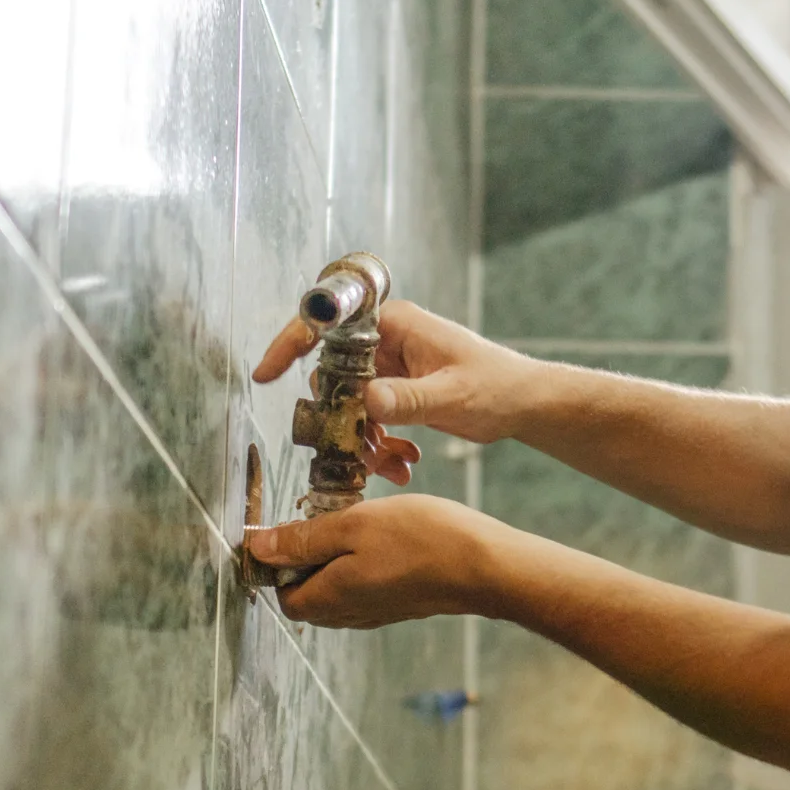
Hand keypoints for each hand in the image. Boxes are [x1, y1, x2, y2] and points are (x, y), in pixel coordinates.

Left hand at [247, 494, 510, 628]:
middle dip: (303, 562)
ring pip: (335, 591)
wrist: (485, 566)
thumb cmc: (421, 540)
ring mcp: (377, 612)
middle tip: (322, 519)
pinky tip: (378, 538)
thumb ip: (302, 539)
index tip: (289, 526)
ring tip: (352, 525)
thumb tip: (257, 547)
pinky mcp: (399, 604)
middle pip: (307, 596)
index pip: (281, 596)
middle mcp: (349, 615)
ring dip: (332, 562)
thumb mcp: (353, 526)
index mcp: (329, 599)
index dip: (275, 564)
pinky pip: (362, 589)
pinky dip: (357, 566)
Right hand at [249, 299, 536, 487]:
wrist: (524, 404)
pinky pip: (368, 421)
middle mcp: (385, 341)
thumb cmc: (498, 386)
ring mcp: (388, 368)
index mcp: (394, 324)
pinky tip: (403, 465)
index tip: (266, 373)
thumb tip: (369, 398)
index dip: (291, 344)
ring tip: (393, 465)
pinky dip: (378, 447)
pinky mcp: (395, 392)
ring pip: (349, 407)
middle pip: (333, 378)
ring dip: (363, 441)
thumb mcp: (453, 395)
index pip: (329, 323)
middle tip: (361, 450)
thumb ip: (411, 399)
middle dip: (343, 421)